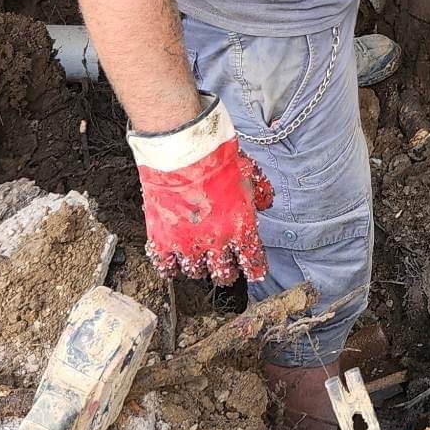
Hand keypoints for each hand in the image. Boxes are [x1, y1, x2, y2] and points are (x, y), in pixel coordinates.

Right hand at [127, 95, 272, 283]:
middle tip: (224, 268)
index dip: (255, 269)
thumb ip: (260, 192)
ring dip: (199, 268)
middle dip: (226, 273)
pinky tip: (172, 259)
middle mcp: (216, 242)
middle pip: (223, 275)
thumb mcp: (249, 173)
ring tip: (198, 260)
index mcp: (241, 227)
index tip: (255, 271)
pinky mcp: (162, 241)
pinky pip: (165, 267)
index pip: (253, 262)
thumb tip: (266, 202)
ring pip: (195, 273)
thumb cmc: (219, 159)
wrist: (184, 154)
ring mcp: (188, 245)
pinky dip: (170, 266)